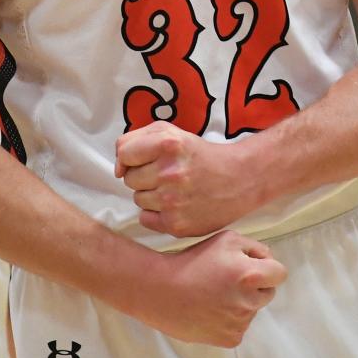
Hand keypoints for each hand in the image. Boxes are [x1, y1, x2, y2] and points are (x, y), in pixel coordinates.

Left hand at [115, 120, 257, 236]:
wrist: (239, 179)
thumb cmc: (199, 154)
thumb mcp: (170, 132)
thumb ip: (135, 140)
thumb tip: (118, 168)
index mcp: (168, 144)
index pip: (124, 152)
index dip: (130, 156)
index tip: (142, 159)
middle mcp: (169, 172)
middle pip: (129, 178)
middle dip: (143, 175)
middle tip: (165, 173)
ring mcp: (173, 201)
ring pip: (137, 198)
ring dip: (150, 194)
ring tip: (173, 188)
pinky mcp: (177, 225)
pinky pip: (145, 218)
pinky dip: (155, 213)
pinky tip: (175, 204)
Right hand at [142, 230, 285, 346]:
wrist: (163, 291)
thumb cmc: (191, 261)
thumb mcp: (224, 240)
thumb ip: (252, 247)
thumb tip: (267, 258)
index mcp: (250, 274)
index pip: (280, 273)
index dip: (268, 267)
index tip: (255, 266)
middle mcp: (249, 301)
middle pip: (268, 292)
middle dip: (255, 284)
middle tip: (229, 277)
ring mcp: (240, 322)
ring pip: (252, 309)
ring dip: (241, 301)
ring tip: (215, 291)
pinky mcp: (230, 338)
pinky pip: (239, 325)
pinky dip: (230, 317)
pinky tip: (212, 307)